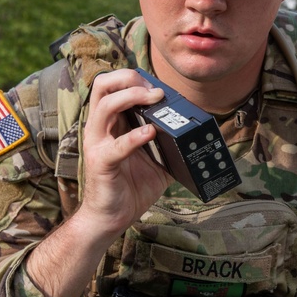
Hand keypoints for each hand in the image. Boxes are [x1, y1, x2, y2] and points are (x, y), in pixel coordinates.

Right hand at [27, 69, 172, 296]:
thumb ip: (169, 145)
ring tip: (155, 100)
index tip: (159, 86)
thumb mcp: (155, 161)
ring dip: (133, 97)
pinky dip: (135, 136)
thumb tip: (199, 137)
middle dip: (130, 78)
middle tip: (155, 90)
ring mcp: (97, 144)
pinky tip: (151, 133)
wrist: (110, 219)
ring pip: (105, 105)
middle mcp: (99, 128)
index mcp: (110, 123)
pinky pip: (116, 145)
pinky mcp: (101, 163)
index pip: (113, 85)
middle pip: (102, 84)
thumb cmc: (129, 188)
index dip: (135, 77)